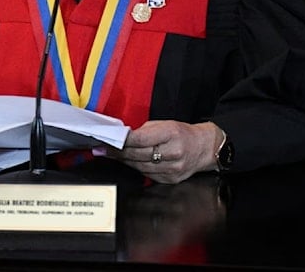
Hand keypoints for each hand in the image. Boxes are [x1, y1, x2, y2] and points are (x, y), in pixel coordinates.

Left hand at [98, 120, 221, 183]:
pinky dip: (135, 167)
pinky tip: (127, 162)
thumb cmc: (181, 133)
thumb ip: (143, 131)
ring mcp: (172, 169)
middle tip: (101, 148)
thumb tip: (122, 138)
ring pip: (139, 166)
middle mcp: (173, 153)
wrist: (203, 148)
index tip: (107, 141)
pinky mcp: (170, 180)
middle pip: (137, 155)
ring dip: (122, 161)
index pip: (140, 139)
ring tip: (109, 154)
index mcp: (171, 134)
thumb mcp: (164, 124)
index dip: (121, 141)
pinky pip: (146, 174)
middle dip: (116, 152)